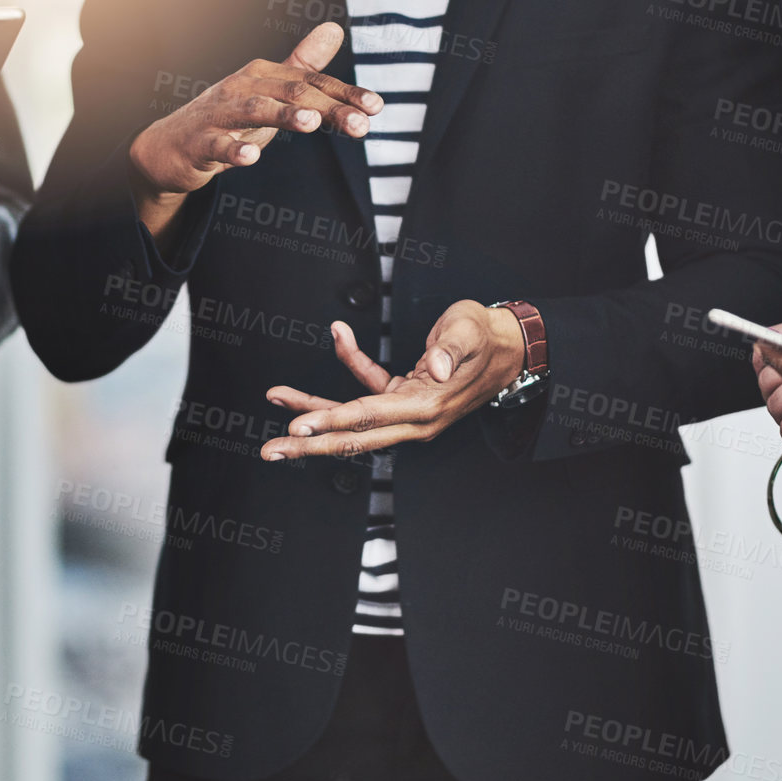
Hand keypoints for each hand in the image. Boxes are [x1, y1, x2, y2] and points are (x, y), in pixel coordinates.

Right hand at [128, 23, 382, 239]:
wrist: (170, 147)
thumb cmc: (228, 119)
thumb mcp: (270, 93)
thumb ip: (303, 66)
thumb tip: (335, 28)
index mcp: (264, 76)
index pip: (312, 83)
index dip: (344, 94)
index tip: (376, 107)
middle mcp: (243, 88)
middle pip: (291, 95)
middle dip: (328, 109)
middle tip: (361, 125)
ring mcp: (219, 114)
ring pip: (254, 111)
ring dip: (282, 116)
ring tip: (310, 124)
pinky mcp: (199, 143)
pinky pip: (217, 146)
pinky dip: (233, 150)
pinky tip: (251, 158)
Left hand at [259, 302, 526, 460]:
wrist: (510, 345)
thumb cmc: (488, 336)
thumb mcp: (470, 331)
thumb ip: (452, 348)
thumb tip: (437, 366)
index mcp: (428, 407)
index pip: (369, 418)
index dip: (330, 423)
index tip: (298, 428)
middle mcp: (415, 418)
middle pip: (352, 436)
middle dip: (309, 443)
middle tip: (271, 449)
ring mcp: (407, 411)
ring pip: (352, 418)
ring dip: (314, 412)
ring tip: (277, 400)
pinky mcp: (404, 396)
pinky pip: (369, 386)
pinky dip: (351, 363)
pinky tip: (338, 339)